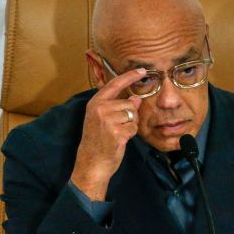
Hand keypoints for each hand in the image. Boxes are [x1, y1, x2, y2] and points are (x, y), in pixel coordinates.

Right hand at [70, 68, 145, 200]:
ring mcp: (108, 120)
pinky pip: (133, 128)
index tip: (142, 70)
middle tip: (117, 127)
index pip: (114, 84)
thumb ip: (117, 107)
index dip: (129, 76)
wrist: (91, 163)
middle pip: (128, 104)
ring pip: (133, 116)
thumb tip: (136, 99)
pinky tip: (120, 140)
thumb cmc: (97, 141)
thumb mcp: (102, 119)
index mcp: (95, 103)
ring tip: (117, 134)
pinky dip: (130, 134)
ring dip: (130, 126)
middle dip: (129, 115)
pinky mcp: (116, 132)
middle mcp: (100, 109)